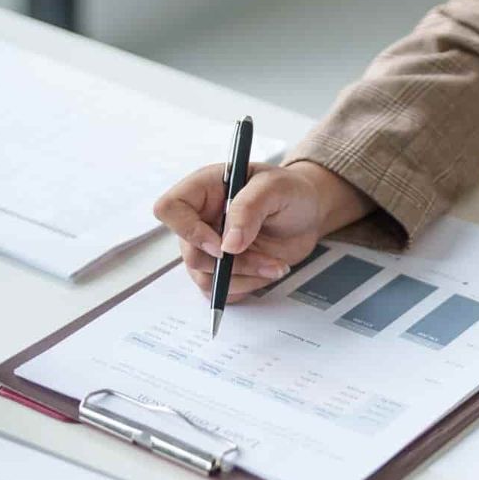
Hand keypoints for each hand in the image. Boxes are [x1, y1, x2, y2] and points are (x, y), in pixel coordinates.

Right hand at [155, 160, 371, 301]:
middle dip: (232, 265)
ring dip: (244, 278)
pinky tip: (269, 272)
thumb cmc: (290, 192)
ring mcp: (210, 247)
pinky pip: (221, 291)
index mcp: (204, 190)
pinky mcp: (224, 269)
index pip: (170, 209)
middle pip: (191, 254)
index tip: (222, 245)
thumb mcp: (276, 188)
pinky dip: (247, 287)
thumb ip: (249, 209)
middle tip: (267, 260)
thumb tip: (228, 245)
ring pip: (205, 278)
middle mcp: (201, 220)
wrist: (309, 214)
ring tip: (276, 266)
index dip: (188, 231)